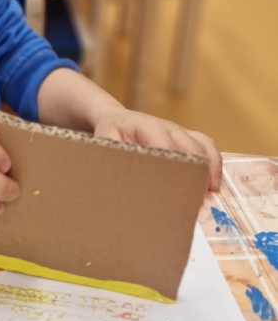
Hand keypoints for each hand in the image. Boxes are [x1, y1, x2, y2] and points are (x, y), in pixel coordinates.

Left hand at [94, 109, 221, 190]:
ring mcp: (180, 130)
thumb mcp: (105, 142)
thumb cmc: (111, 134)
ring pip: (204, 147)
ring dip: (209, 170)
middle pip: (191, 149)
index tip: (176, 192)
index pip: (167, 148)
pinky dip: (215, 163)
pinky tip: (213, 185)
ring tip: (208, 194)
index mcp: (148, 128)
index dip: (174, 170)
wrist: (116, 119)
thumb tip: (123, 181)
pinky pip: (208, 145)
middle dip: (194, 173)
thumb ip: (114, 157)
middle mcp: (168, 127)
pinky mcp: (187, 135)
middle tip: (193, 201)